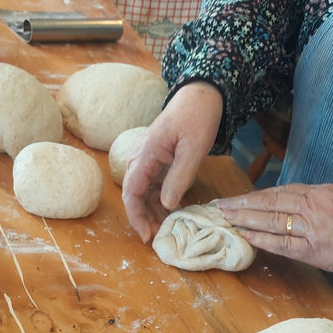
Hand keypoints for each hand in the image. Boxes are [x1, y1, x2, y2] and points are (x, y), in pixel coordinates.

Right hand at [121, 81, 222, 242]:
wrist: (201, 95)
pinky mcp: (158, 160)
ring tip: (166, 228)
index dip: (136, 216)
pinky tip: (172, 212)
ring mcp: (149, 159)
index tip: (147, 235)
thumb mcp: (193, 149)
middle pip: (135, 195)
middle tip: (158, 237)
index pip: (132, 191)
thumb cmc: (197, 117)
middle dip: (144, 218)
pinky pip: (154, 185)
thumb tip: (167, 205)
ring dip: (152, 211)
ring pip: (144, 192)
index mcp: (146, 153)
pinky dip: (161, 200)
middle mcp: (141, 157)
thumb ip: (180, 177)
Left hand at [218, 183, 332, 275]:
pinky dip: (261, 238)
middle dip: (244, 203)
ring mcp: (312, 229)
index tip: (240, 197)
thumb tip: (295, 203)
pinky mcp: (313, 250)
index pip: (281, 192)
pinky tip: (245, 235)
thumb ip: (318, 199)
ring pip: (272, 220)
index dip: (257, 195)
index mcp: (321, 193)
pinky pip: (282, 243)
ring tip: (226, 218)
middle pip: (271, 202)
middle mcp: (313, 207)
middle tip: (222, 205)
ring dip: (246, 218)